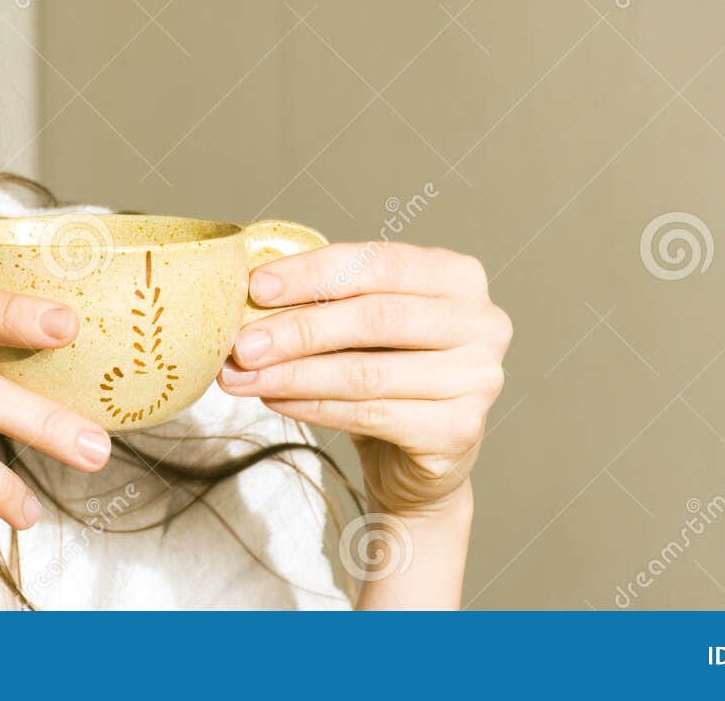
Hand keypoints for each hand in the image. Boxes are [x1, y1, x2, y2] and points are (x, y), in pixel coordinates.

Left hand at [216, 242, 510, 516]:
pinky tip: (275, 400)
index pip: (379, 263)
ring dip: (293, 374)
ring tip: (243, 376)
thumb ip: (328, 296)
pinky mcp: (461, 429)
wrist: (416, 460)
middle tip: (241, 342)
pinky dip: (314, 407)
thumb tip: (253, 287)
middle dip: (298, 329)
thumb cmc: (385, 371)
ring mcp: (479, 378)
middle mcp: (483, 321)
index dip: (314, 272)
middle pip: (375, 318)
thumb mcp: (362, 323)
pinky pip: (371, 414)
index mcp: (459, 275)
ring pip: (367, 372)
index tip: (256, 286)